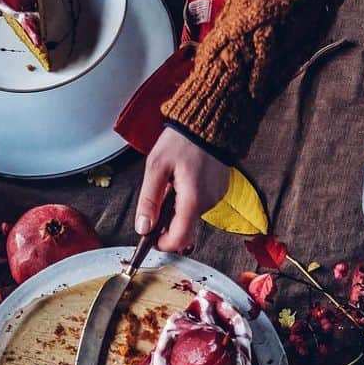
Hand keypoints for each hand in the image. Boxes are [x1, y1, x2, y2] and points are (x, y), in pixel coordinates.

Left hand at [135, 127, 228, 252]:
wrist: (207, 121)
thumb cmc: (182, 140)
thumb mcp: (156, 167)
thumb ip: (149, 200)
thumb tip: (143, 227)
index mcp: (191, 200)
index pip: (179, 238)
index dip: (163, 243)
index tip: (152, 238)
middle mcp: (207, 202)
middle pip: (185, 229)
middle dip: (168, 222)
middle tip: (159, 199)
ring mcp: (216, 198)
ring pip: (192, 216)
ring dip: (178, 208)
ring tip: (172, 183)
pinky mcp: (220, 191)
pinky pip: (200, 204)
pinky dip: (189, 199)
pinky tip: (185, 180)